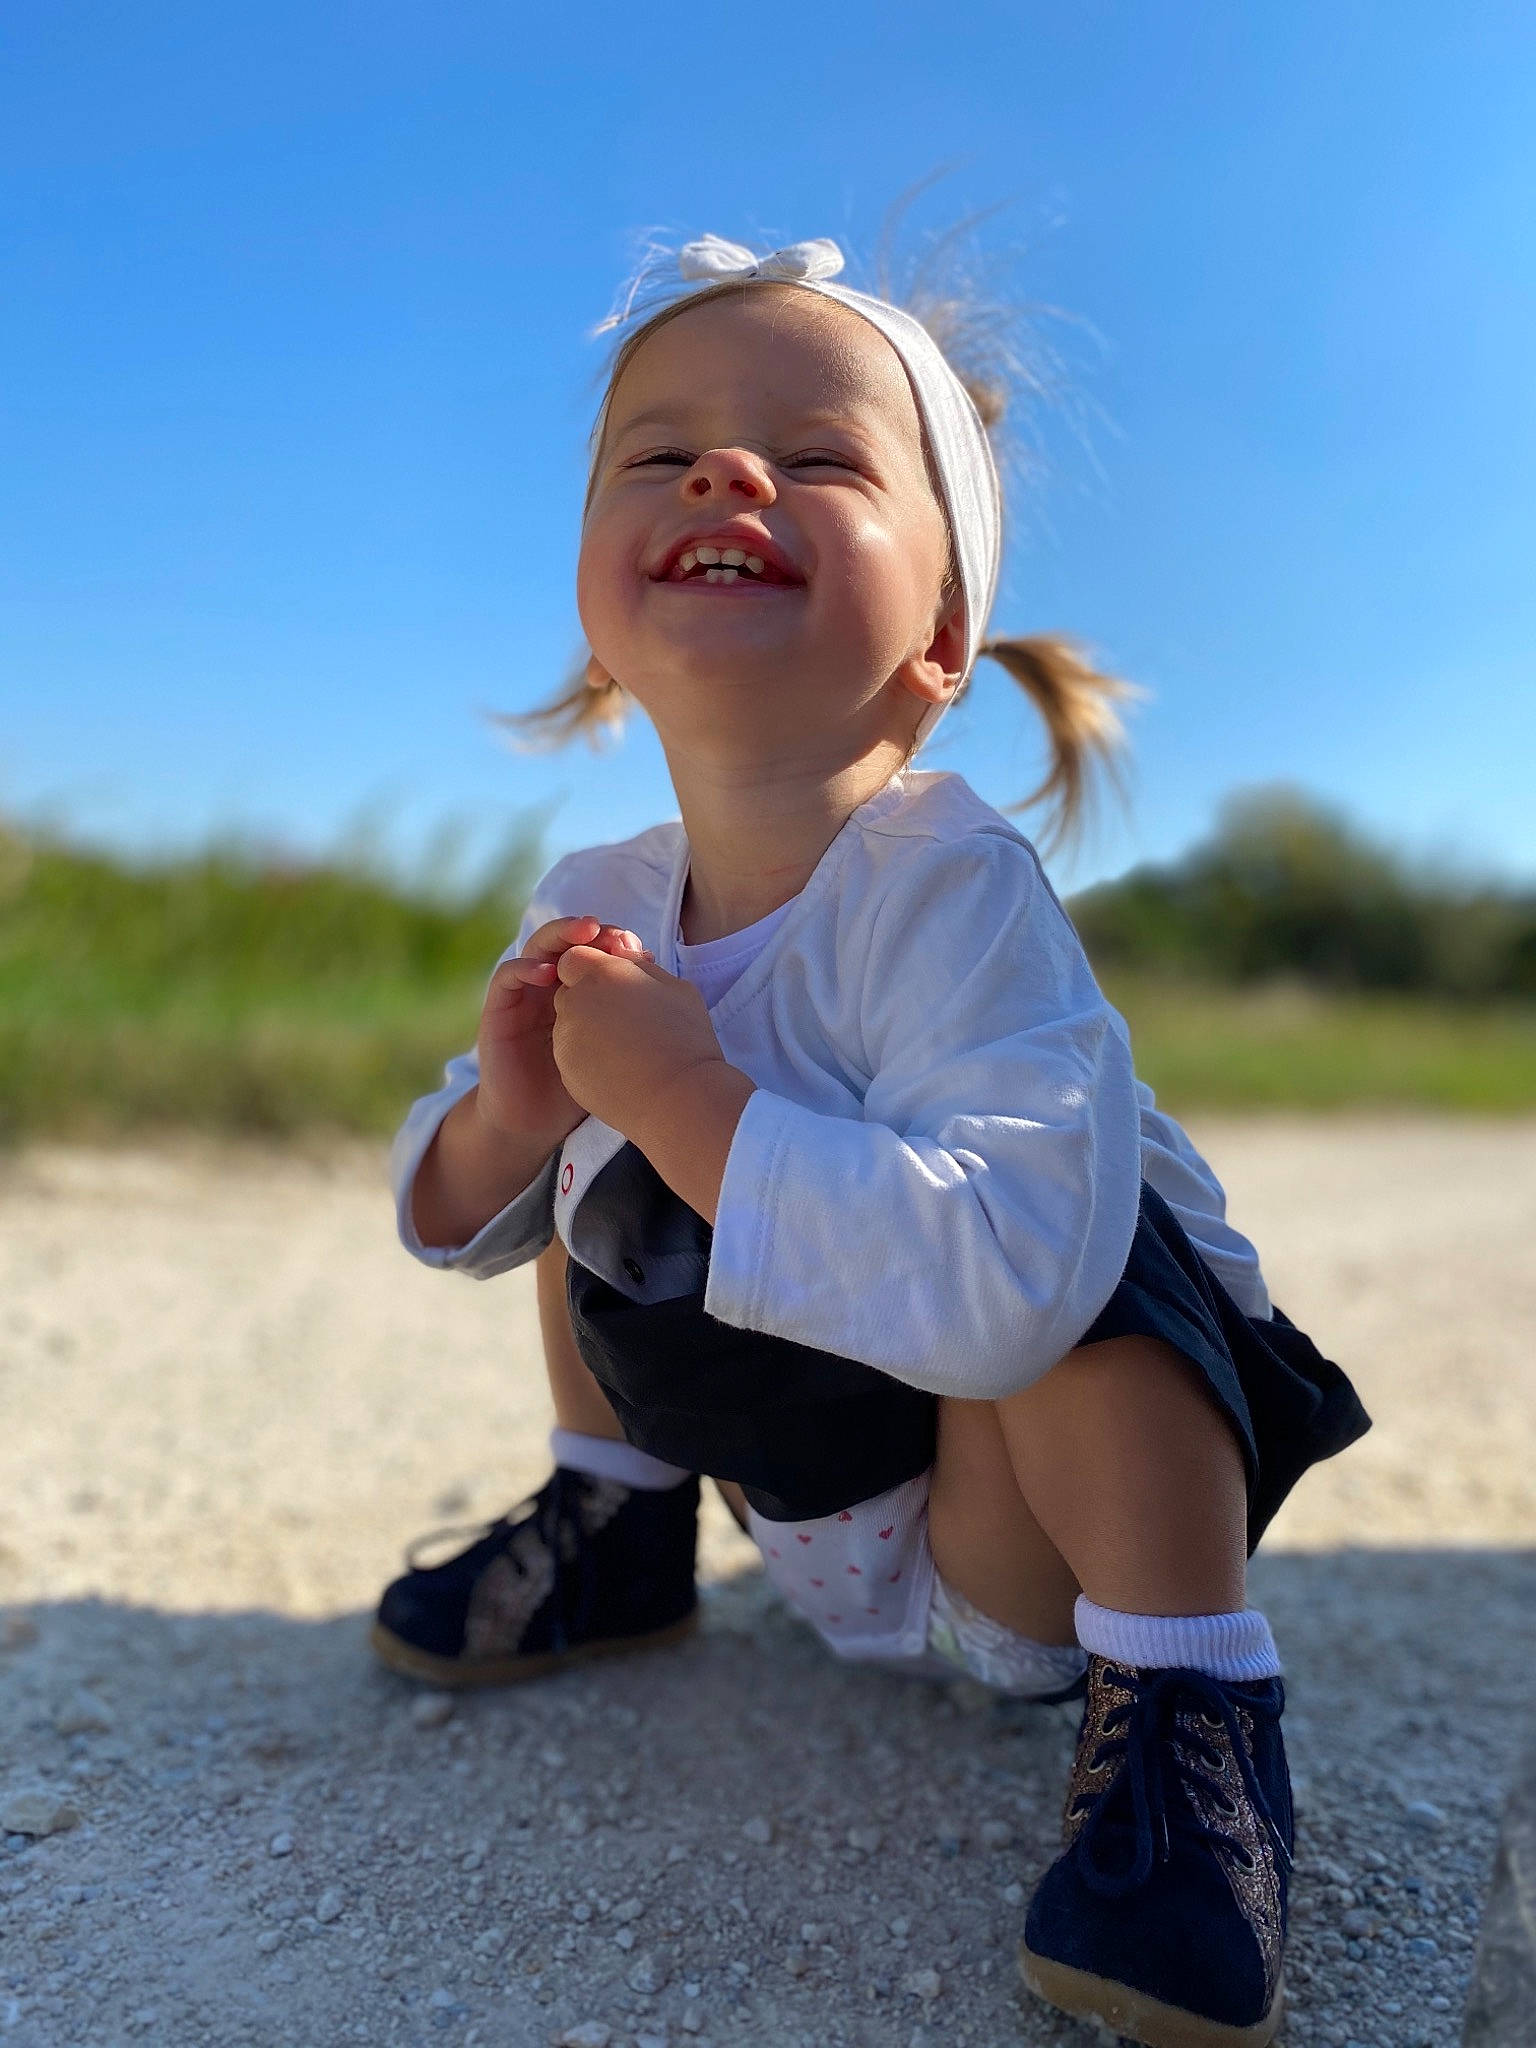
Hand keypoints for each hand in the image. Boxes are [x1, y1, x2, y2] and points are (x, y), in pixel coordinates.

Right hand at [475, 916, 654, 1146]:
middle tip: (610, 931)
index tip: (638, 948)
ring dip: (560, 936)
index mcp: (584, 993)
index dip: (615, 944)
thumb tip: (661, 983)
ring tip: (583, 934)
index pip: (596, 953)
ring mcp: (527, 996)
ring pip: (538, 949)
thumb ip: (631, 1018)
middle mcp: (554, 987)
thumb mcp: (616, 1047)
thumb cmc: (584, 1087)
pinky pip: (508, 977)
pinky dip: (526, 968)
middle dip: (591, 932)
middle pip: (570, 943)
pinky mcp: (499, 1011)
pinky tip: (547, 973)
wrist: (538, 1125)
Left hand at [549, 943, 728, 1141]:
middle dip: (592, 1001)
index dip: (593, 970)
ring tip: (628, 1050)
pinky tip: (621, 1071)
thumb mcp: (675, 987)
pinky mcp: (565, 1071)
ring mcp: (566, 1039)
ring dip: (591, 1031)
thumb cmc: (685, 1039)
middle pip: (570, 993)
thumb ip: (640, 966)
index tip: (617, 987)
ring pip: (570, 1025)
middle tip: (628, 1021)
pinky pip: (573, 1056)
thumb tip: (625, 959)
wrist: (677, 1099)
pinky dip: (590, 1060)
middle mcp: (574, 1002)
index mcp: (599, 973)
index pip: (575, 959)